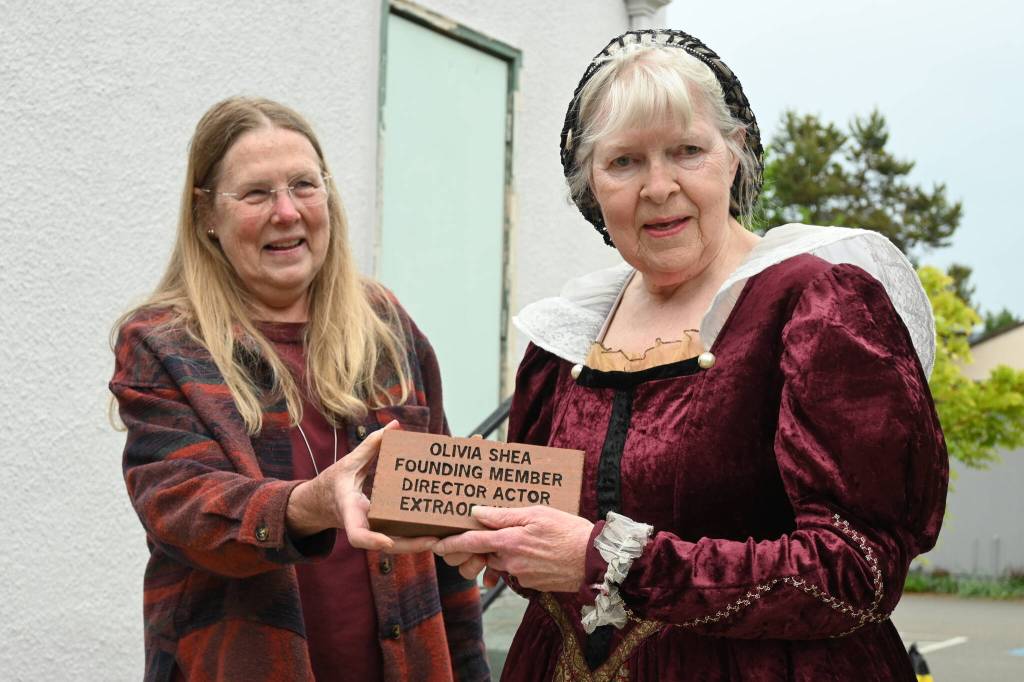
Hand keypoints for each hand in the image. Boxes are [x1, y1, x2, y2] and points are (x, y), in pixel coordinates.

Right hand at [287, 420, 437, 553]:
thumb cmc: (334, 483)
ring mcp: (370, 531)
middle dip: (408, 546)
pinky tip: (435, 531)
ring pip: (393, 546)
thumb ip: (370, 445)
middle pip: (384, 545)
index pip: (357, 534)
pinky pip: (396, 537)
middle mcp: (361, 526)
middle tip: (432, 539)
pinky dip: (413, 537)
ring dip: (415, 545)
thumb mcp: (348, 463)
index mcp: (350, 511)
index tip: (387, 541)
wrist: (319, 504)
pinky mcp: (378, 530)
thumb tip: (394, 425)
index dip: (372, 540)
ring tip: (440, 537)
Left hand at [433, 505, 593, 591]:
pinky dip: (516, 565)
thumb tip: (476, 512)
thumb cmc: (567, 531)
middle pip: (483, 556)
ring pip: (499, 565)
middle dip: (476, 551)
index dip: (451, 544)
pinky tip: (530, 554)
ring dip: (498, 557)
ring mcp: (521, 576)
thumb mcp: (536, 513)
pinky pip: (515, 574)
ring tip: (511, 544)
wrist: (594, 559)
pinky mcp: (531, 585)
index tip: (437, 545)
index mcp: (509, 542)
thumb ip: (504, 515)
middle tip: (477, 540)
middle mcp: (510, 562)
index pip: (471, 543)